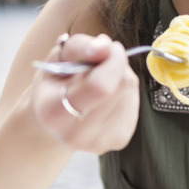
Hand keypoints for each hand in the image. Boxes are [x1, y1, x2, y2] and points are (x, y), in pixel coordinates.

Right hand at [31, 34, 139, 153]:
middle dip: (116, 63)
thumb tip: (105, 46)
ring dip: (121, 75)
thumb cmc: (55, 83)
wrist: (54, 119)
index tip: (108, 47)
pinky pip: (134, 101)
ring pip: (129, 90)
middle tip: (101, 60)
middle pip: (120, 86)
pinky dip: (125, 89)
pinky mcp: (119, 140)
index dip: (112, 60)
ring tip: (100, 77)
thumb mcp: (56, 58)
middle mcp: (76, 135)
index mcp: (54, 113)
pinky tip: (108, 93)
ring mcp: (100, 142)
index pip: (100, 86)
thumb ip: (79, 47)